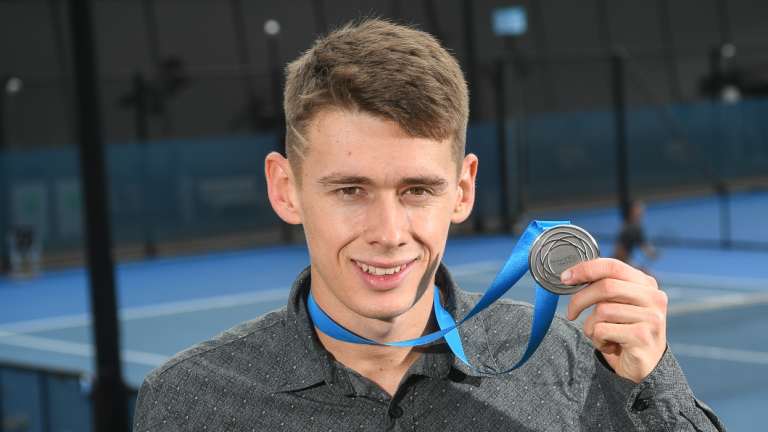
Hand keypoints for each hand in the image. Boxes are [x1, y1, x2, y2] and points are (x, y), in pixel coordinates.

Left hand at [563, 258, 667, 382]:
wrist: (645, 367)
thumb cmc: (625, 331)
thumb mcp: (617, 305)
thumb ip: (604, 288)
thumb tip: (570, 276)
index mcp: (646, 284)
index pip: (612, 265)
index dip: (585, 269)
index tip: (565, 278)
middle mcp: (653, 297)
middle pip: (605, 287)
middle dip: (580, 299)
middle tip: (571, 313)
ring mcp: (651, 317)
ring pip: (602, 310)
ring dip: (591, 326)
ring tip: (601, 335)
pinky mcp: (642, 336)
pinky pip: (603, 330)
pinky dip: (598, 340)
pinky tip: (610, 346)